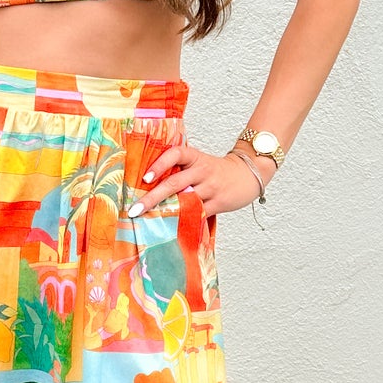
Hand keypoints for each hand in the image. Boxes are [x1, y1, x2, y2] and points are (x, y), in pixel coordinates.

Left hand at [124, 143, 273, 218]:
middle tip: (135, 209)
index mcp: (195, 157)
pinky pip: (198, 214)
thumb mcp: (198, 162)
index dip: (159, 164)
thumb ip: (179, 170)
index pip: (175, 154)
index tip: (145, 178)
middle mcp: (202, 170)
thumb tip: (147, 185)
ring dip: (165, 212)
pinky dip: (184, 220)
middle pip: (174, 183)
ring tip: (147, 221)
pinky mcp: (218, 203)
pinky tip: (170, 228)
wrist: (247, 174)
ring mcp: (211, 187)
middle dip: (152, 198)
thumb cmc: (215, 170)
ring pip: (185, 201)